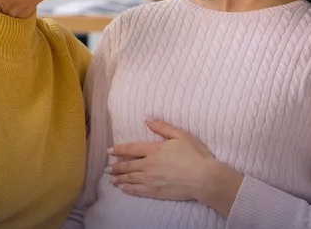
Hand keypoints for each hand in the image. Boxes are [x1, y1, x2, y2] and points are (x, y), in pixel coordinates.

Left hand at [107, 120, 242, 215]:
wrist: (203, 178)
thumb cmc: (195, 155)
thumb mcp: (181, 135)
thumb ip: (162, 127)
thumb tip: (147, 119)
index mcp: (154, 149)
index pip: (131, 149)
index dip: (119, 150)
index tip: (109, 151)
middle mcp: (148, 165)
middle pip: (127, 166)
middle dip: (116, 167)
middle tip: (107, 169)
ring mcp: (150, 179)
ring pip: (130, 179)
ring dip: (119, 179)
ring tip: (111, 179)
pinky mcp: (155, 191)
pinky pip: (137, 190)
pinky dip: (128, 189)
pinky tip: (123, 189)